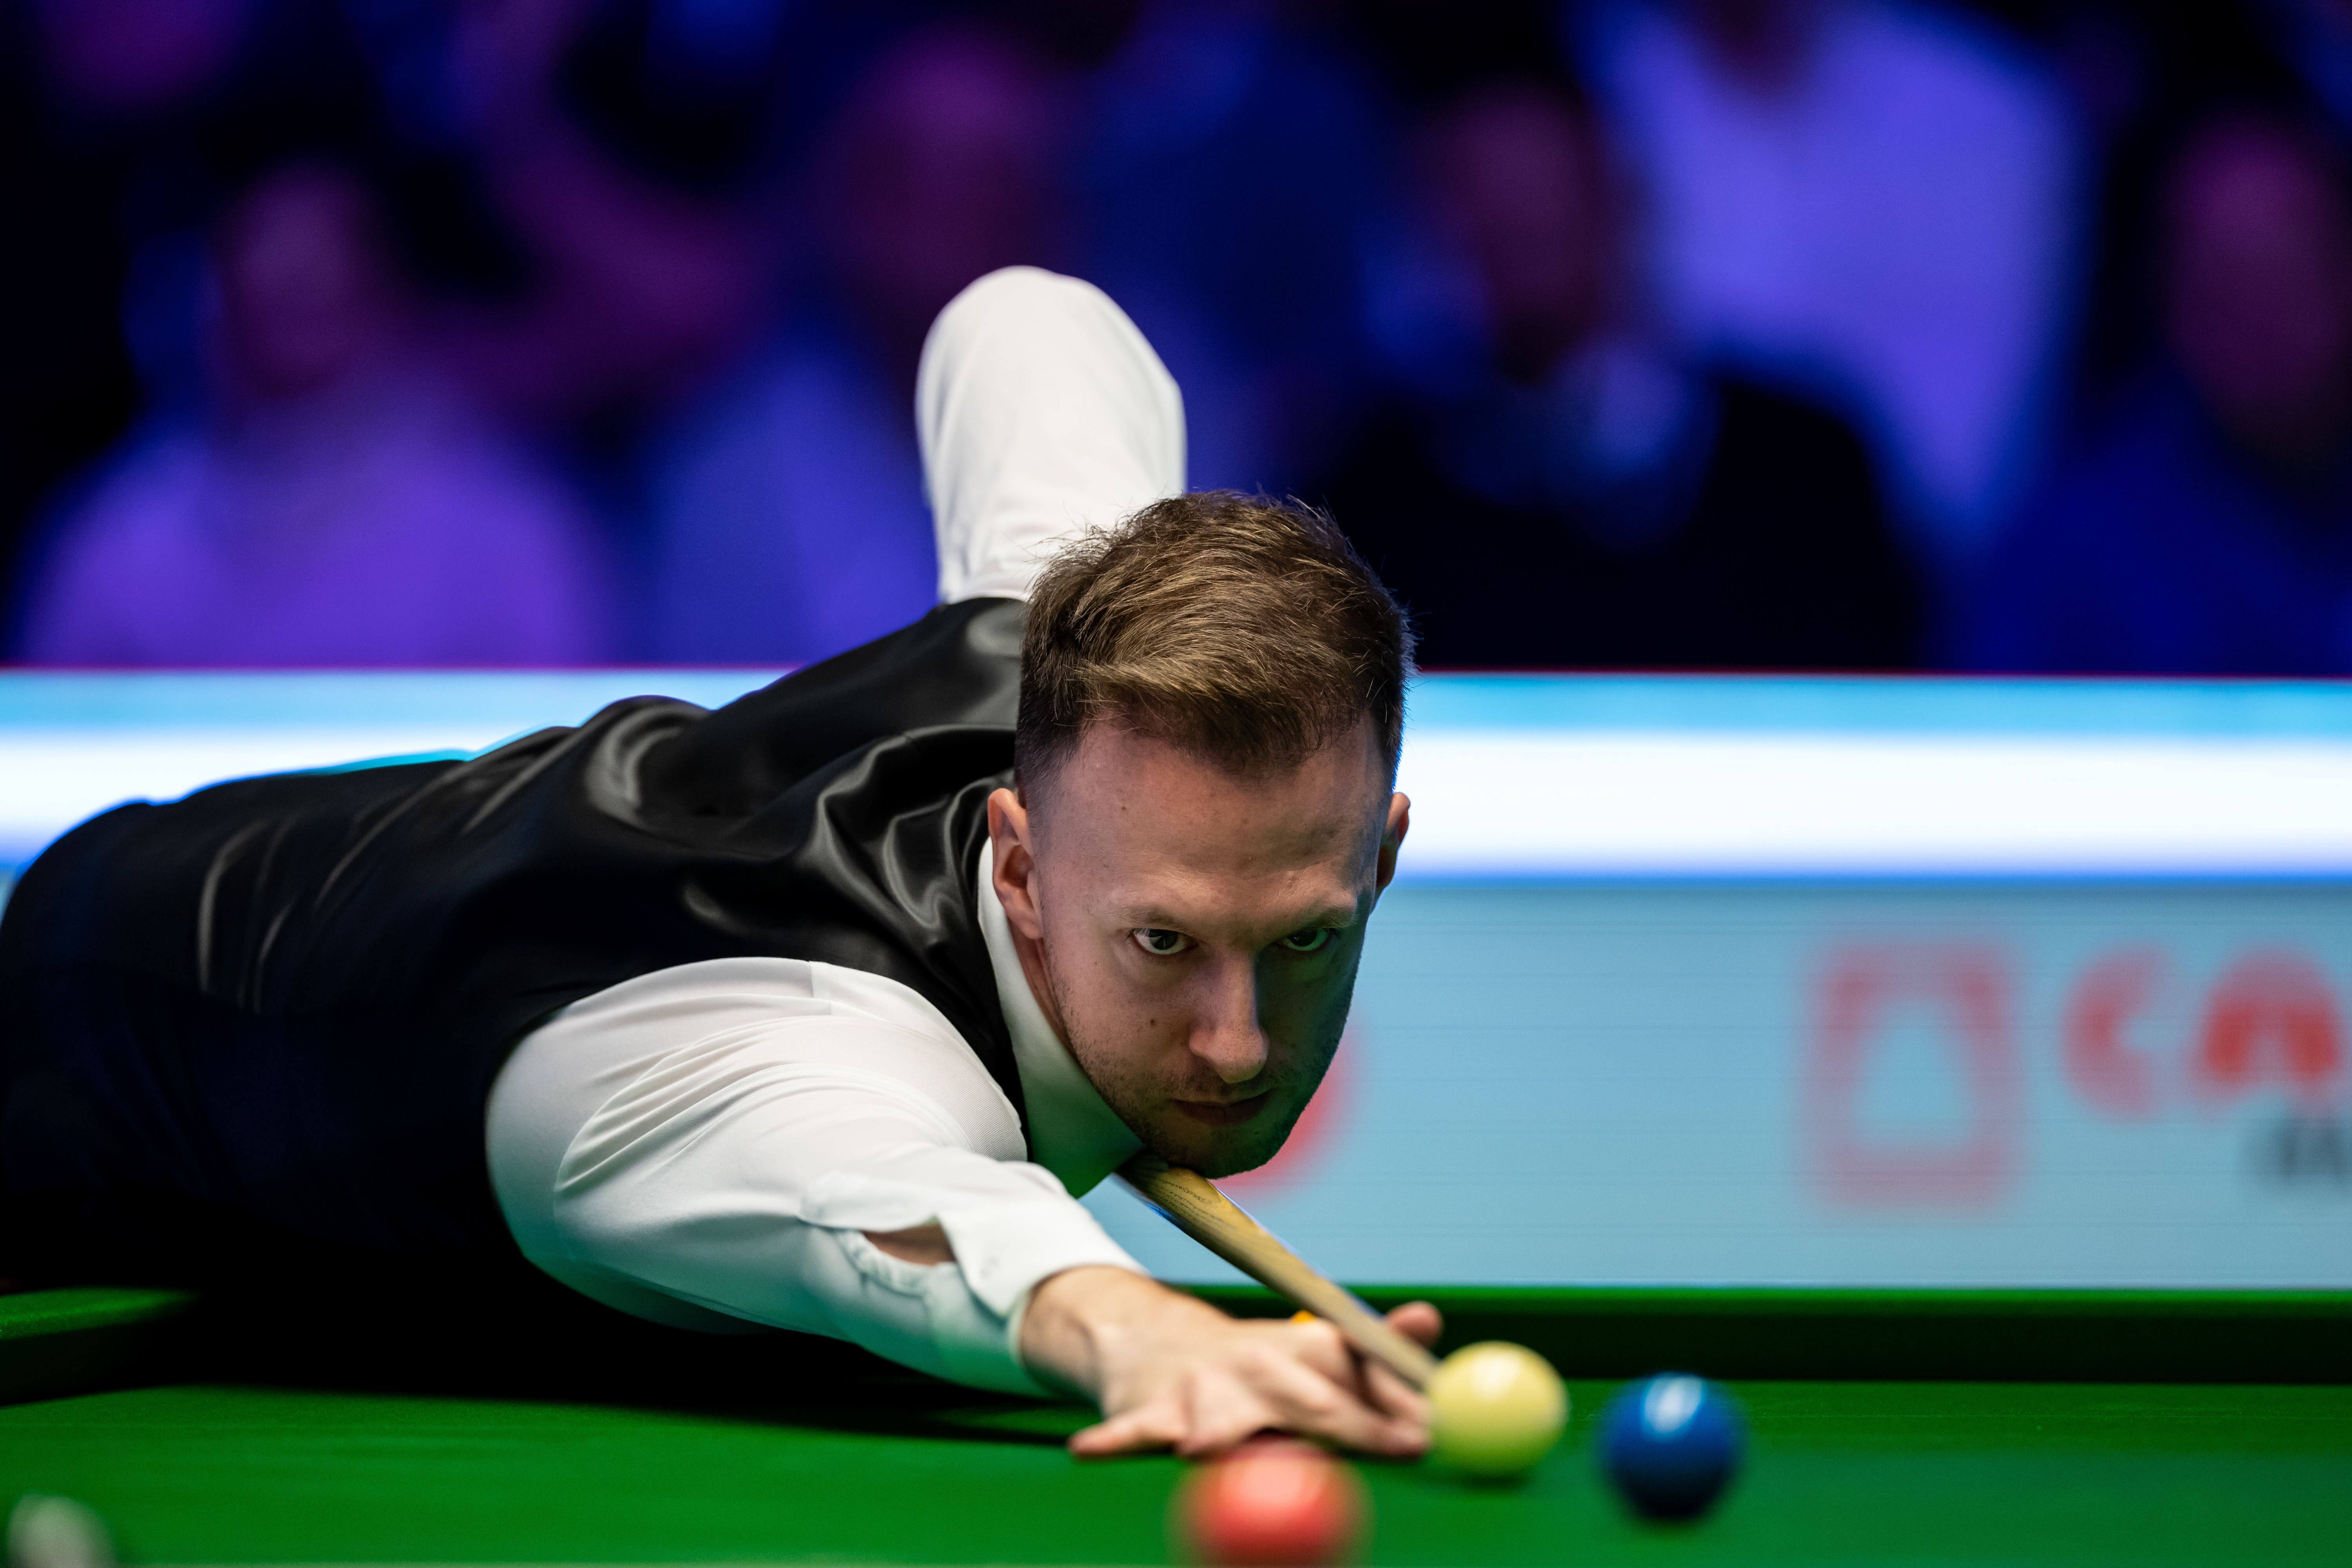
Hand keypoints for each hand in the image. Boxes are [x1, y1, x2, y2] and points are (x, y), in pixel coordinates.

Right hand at [1019, 1265, 1441, 1458]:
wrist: (1157, 1340)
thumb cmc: (1259, 1366)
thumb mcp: (1319, 1348)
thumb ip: (1380, 1350)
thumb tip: (1432, 1321)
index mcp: (1304, 1354)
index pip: (1357, 1382)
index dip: (1390, 1414)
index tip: (1423, 1439)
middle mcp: (1256, 1369)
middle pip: (1302, 1407)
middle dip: (1336, 1429)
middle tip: (1354, 1456)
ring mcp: (1198, 1393)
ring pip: (1215, 1428)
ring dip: (1214, 1442)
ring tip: (1204, 1452)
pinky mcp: (1145, 1415)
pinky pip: (1129, 1437)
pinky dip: (1113, 1444)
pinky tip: (1092, 1450)